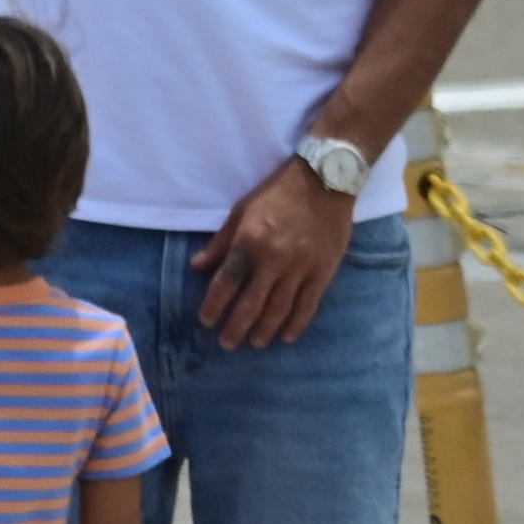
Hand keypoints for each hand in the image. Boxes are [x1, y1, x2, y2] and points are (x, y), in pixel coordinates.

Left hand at [196, 152, 355, 351]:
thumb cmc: (279, 192)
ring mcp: (301, 268)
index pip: (226, 282)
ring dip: (264, 331)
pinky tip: (286, 336)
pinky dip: (296, 324)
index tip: (207, 321)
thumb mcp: (243, 209)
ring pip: (279, 309)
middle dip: (236, 328)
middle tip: (227, 343)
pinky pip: (308, 305)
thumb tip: (197, 266)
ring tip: (255, 343)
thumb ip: (221, 241)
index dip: (214, 306)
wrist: (326, 179)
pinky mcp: (323, 272)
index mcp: (250, 241)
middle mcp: (273, 259)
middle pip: (251, 304)